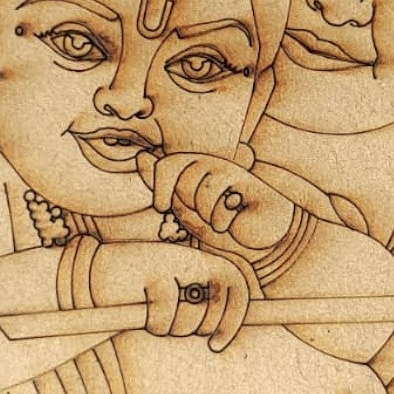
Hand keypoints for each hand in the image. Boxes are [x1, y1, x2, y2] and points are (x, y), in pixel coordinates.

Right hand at [89, 241, 250, 352]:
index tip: (217, 345)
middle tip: (177, 328)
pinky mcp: (151, 270)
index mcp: (198, 261)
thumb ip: (195, 307)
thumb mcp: (169, 296)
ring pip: (191, 315)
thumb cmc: (132, 291)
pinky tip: (140, 314)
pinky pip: (166, 313)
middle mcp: (189, 258)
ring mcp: (171, 262)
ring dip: (172, 328)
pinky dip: (155, 323)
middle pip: (217, 307)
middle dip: (199, 328)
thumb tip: (222, 336)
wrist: (89, 272)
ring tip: (154, 317)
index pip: (237, 285)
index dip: (234, 317)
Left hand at [138, 150, 294, 252]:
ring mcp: (228, 171)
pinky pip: (220, 204)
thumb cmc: (217, 221)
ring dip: (206, 216)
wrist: (252, 236)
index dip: (161, 191)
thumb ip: (162, 183)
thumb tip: (141, 156)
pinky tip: (232, 221)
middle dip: (188, 207)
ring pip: (201, 193)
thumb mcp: (183, 206)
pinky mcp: (246, 183)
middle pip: (182, 183)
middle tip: (203, 214)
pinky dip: (221, 222)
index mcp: (191, 165)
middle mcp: (209, 162)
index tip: (164, 207)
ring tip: (218, 218)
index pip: (165, 166)